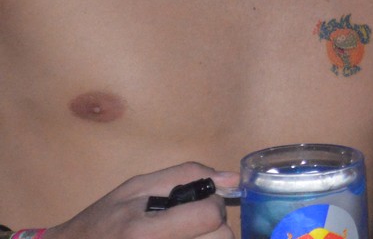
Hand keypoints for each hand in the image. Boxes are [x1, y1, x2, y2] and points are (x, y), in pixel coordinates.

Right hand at [42, 162, 237, 238]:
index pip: (209, 215)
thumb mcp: (136, 188)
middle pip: (220, 237)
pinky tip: (184, 238)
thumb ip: (186, 176)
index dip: (211, 204)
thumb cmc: (102, 220)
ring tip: (186, 232)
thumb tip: (232, 179)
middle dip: (214, 224)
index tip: (199, 202)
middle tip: (191, 221)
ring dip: (209, 238)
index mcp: (145, 230)